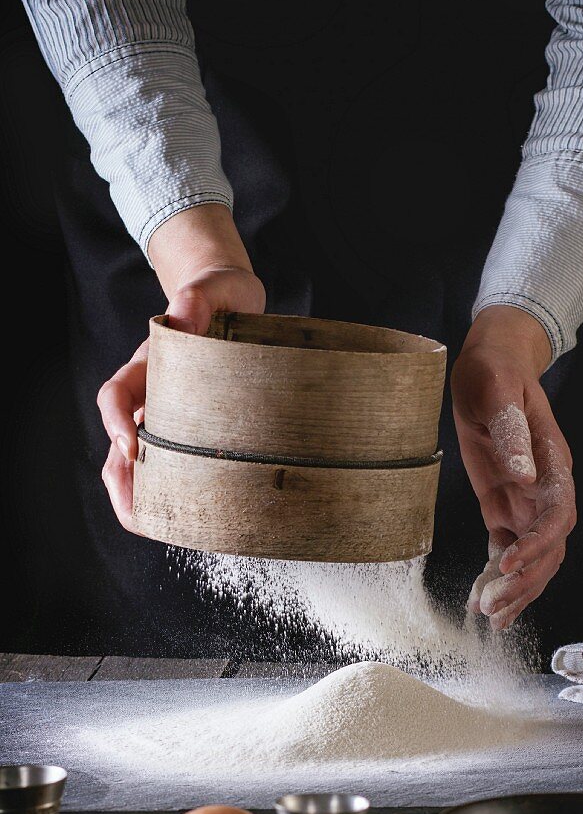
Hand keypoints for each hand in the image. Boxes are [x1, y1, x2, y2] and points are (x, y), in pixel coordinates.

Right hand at [97, 204, 265, 529]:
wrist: (234, 299)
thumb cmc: (224, 294)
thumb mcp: (218, 287)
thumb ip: (197, 298)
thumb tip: (182, 321)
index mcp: (149, 363)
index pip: (117, 393)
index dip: (116, 420)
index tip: (129, 444)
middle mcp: (151, 392)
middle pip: (120, 440)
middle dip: (121, 478)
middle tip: (136, 511)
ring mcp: (169, 413)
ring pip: (139, 460)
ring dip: (141, 493)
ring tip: (153, 526)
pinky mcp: (193, 428)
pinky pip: (173, 463)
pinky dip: (174, 490)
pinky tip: (189, 515)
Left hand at [451, 306, 575, 630]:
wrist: (489, 367)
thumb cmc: (495, 373)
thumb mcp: (497, 391)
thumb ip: (513, 431)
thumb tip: (525, 476)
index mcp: (554, 464)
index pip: (558, 516)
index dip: (538, 544)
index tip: (507, 564)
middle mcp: (545, 489)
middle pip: (550, 548)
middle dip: (526, 581)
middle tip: (493, 607)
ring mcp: (525, 501)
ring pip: (533, 558)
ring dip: (516, 589)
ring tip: (491, 617)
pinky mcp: (502, 506)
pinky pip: (507, 549)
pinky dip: (499, 578)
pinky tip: (484, 602)